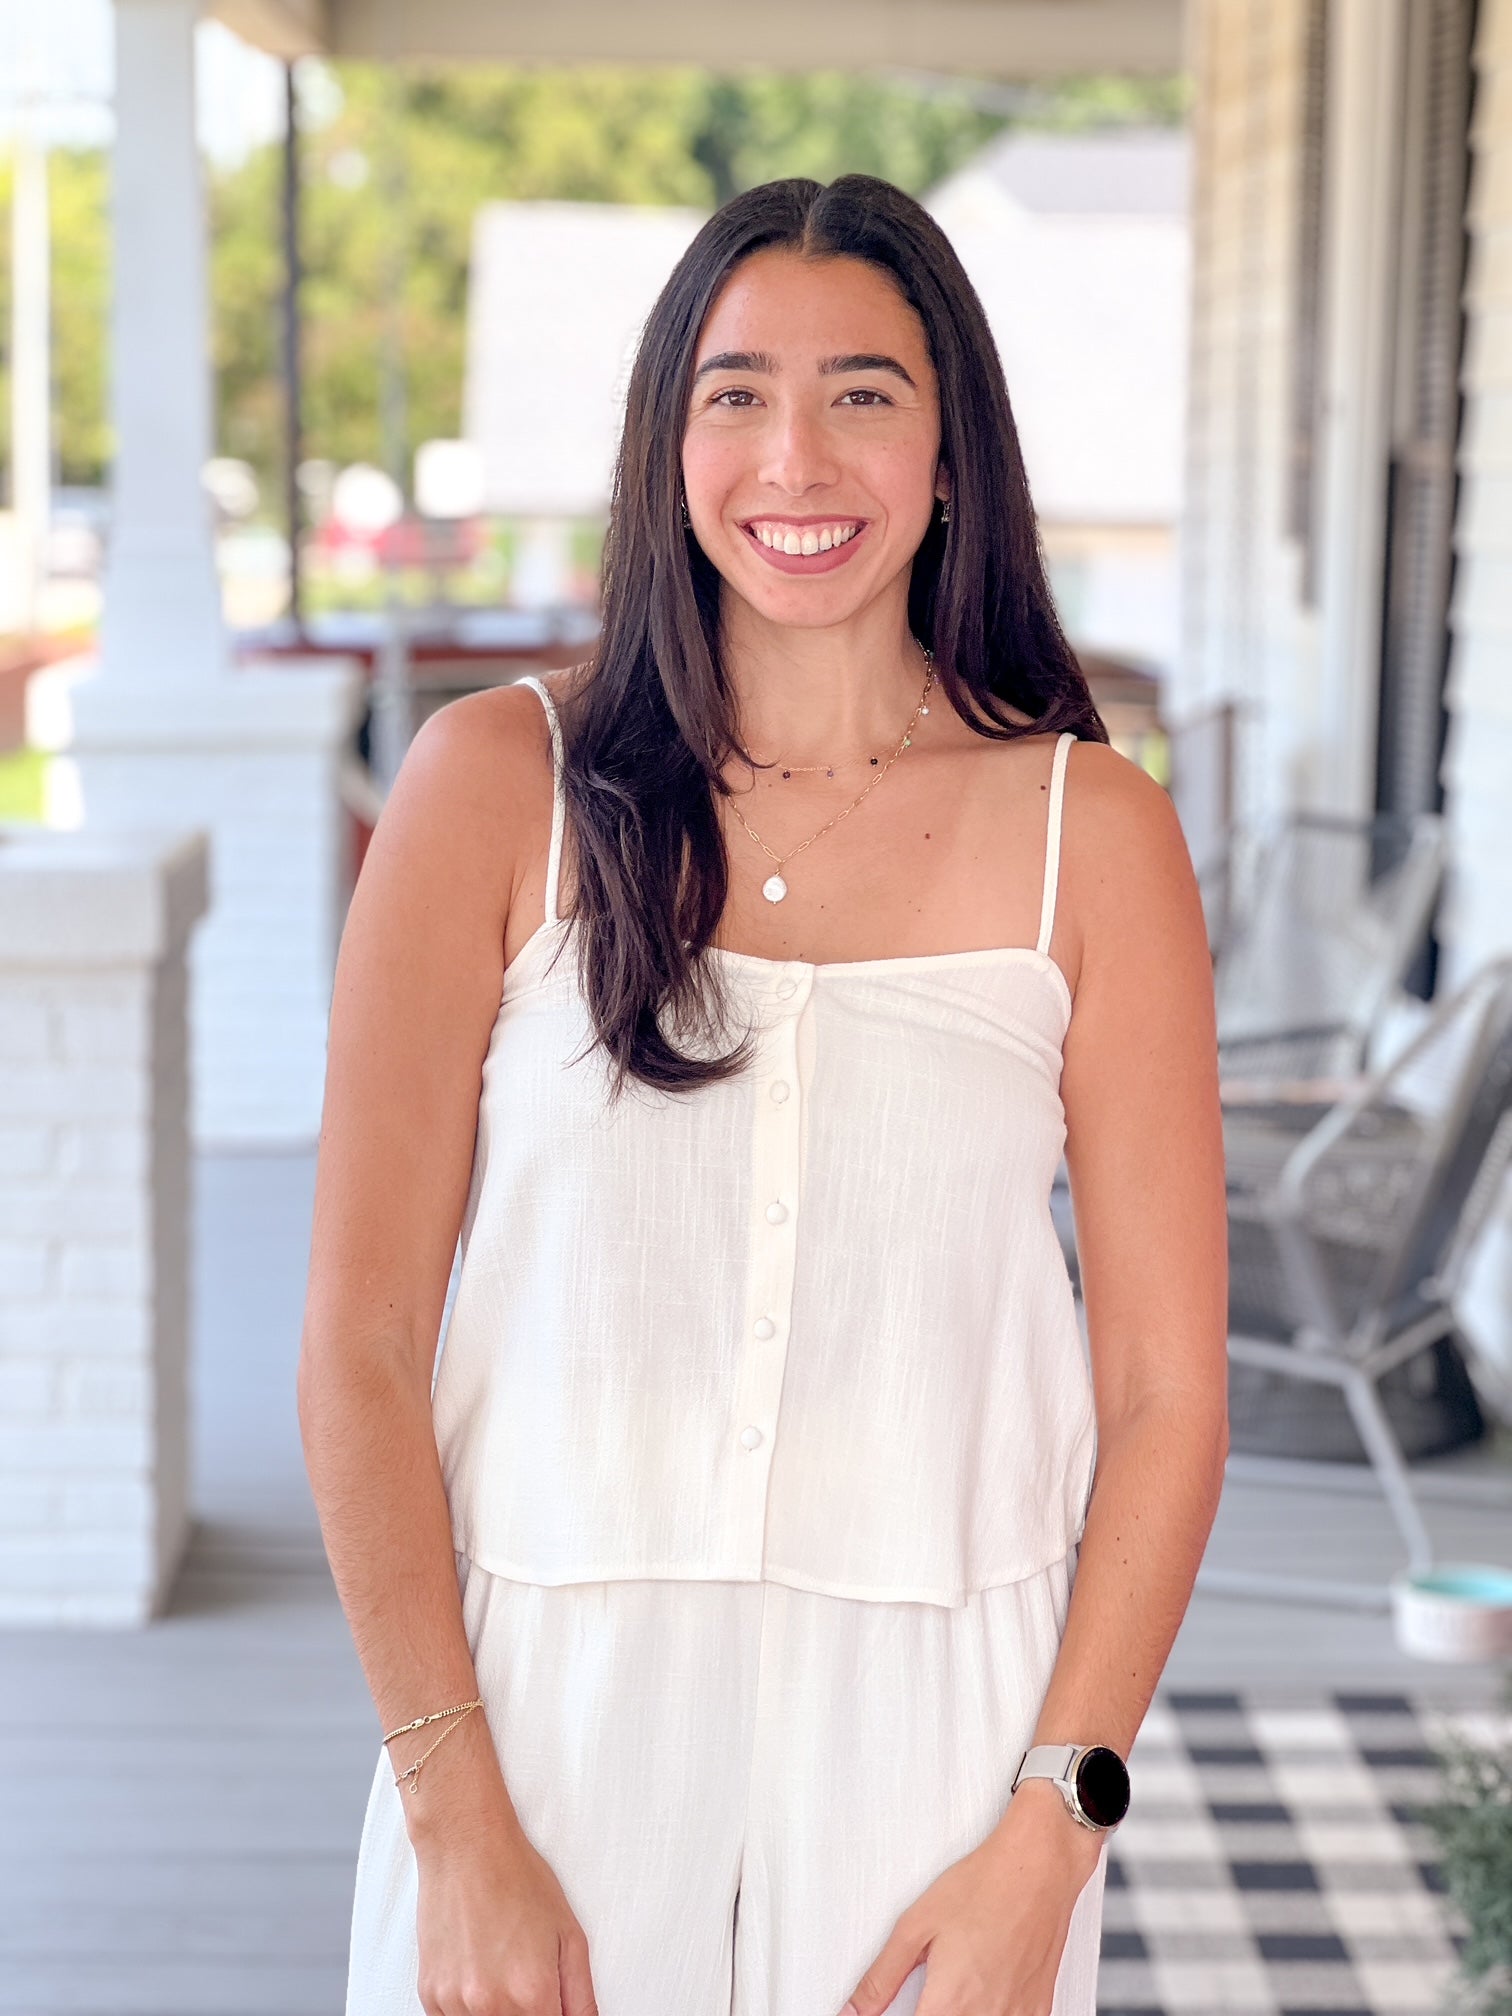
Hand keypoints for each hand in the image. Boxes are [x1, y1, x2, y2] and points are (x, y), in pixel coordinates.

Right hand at [413, 1812, 598, 2015]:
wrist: (466, 1847)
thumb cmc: (517, 1878)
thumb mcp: (568, 1934)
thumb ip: (580, 1995)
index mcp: (532, 1994)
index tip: (549, 2002)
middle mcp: (491, 2006)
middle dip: (527, 2011)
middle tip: (523, 1977)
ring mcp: (456, 2003)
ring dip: (496, 2011)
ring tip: (500, 1967)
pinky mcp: (430, 1995)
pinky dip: (468, 2006)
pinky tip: (477, 1969)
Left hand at [835, 1784, 1104, 2015]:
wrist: (1037, 1866)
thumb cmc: (984, 1886)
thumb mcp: (916, 1926)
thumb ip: (881, 1977)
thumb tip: (854, 2009)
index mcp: (949, 2002)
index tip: (894, 2010)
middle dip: (928, 2013)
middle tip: (926, 1994)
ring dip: (958, 2014)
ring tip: (951, 1992)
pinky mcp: (1038, 2009)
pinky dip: (989, 2015)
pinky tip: (981, 1998)